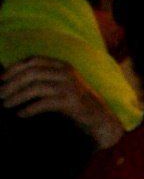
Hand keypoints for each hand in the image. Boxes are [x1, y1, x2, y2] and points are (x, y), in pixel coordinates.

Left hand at [0, 59, 123, 148]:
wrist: (99, 117)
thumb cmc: (75, 101)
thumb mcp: (60, 84)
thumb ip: (43, 77)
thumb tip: (12, 79)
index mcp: (62, 65)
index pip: (33, 60)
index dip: (15, 68)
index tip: (1, 79)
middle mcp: (66, 73)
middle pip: (31, 73)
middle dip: (12, 84)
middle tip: (0, 94)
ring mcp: (69, 87)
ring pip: (36, 87)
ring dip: (17, 96)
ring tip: (6, 104)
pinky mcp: (71, 102)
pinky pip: (44, 103)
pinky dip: (30, 109)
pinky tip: (21, 114)